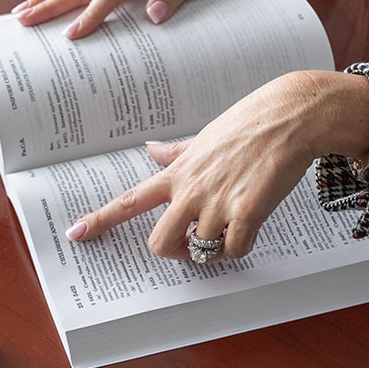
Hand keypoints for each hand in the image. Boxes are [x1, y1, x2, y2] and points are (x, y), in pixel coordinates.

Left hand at [65, 71, 368, 259]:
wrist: (292, 115)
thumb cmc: (252, 123)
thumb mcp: (205, 135)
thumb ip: (177, 152)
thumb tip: (151, 149)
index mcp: (178, 172)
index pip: (129, 200)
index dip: (100, 220)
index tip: (76, 234)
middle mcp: (191, 189)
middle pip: (159, 243)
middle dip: (175, 252)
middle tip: (193, 243)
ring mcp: (217, 202)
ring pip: (199, 251)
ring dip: (214, 250)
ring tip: (231, 230)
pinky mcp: (247, 211)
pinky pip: (234, 250)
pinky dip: (240, 248)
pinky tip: (250, 228)